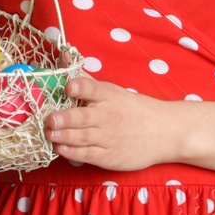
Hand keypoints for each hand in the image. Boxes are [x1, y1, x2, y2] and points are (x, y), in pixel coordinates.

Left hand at [44, 75, 182, 170]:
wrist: (164, 132)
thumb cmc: (133, 109)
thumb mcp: (112, 91)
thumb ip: (86, 80)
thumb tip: (64, 57)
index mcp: (108, 96)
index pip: (92, 88)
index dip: (79, 87)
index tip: (68, 87)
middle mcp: (108, 116)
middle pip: (83, 117)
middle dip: (65, 118)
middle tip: (50, 119)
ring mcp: (109, 137)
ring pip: (82, 137)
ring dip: (63, 136)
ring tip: (49, 133)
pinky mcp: (110, 156)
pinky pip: (88, 154)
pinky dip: (73, 152)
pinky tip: (60, 148)